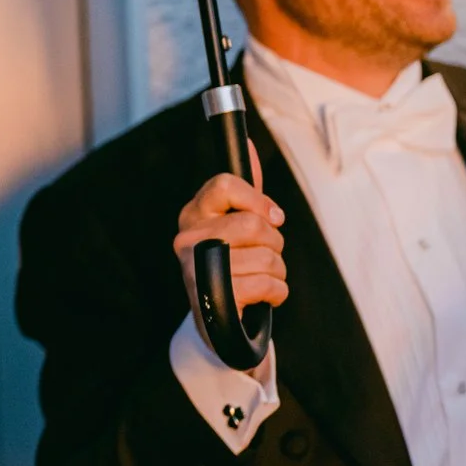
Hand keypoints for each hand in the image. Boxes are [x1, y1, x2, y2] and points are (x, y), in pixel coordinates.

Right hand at [173, 147, 286, 311]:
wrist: (216, 320)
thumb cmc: (230, 265)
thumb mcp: (234, 225)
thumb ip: (245, 191)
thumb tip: (249, 146)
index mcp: (193, 215)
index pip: (225, 185)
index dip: (257, 199)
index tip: (271, 216)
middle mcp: (188, 239)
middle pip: (253, 224)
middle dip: (275, 242)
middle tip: (266, 253)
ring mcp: (197, 269)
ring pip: (267, 256)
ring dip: (277, 271)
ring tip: (261, 278)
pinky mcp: (215, 297)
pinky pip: (267, 283)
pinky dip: (277, 292)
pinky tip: (263, 296)